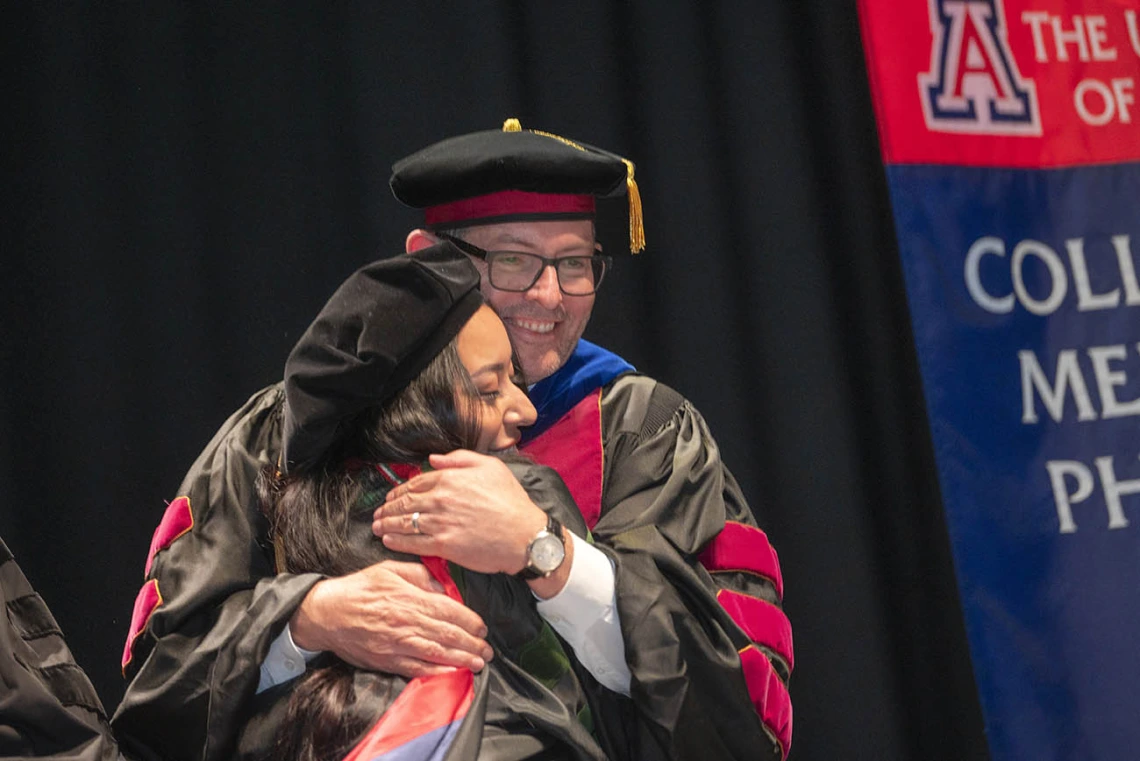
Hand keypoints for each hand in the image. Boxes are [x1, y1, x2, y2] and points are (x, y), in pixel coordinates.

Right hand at [290, 560, 492, 675]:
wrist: (326, 613)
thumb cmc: (359, 588)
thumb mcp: (390, 569)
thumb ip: (420, 575)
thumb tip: (443, 587)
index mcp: (409, 598)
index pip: (448, 610)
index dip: (469, 620)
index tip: (482, 627)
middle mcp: (406, 622)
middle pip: (447, 634)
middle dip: (472, 643)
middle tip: (487, 650)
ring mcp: (397, 644)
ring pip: (436, 653)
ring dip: (461, 659)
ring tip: (478, 663)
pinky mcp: (387, 660)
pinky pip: (416, 668)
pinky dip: (436, 672)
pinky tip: (452, 674)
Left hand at [374, 450, 547, 574]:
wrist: (525, 535)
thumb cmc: (511, 501)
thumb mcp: (491, 467)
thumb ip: (460, 459)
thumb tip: (434, 459)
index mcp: (450, 478)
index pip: (416, 482)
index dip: (400, 489)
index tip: (392, 495)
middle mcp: (441, 499)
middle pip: (406, 502)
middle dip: (388, 507)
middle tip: (378, 512)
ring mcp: (441, 523)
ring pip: (405, 522)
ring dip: (387, 524)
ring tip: (377, 526)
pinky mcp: (444, 546)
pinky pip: (413, 543)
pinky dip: (397, 541)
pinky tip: (388, 540)